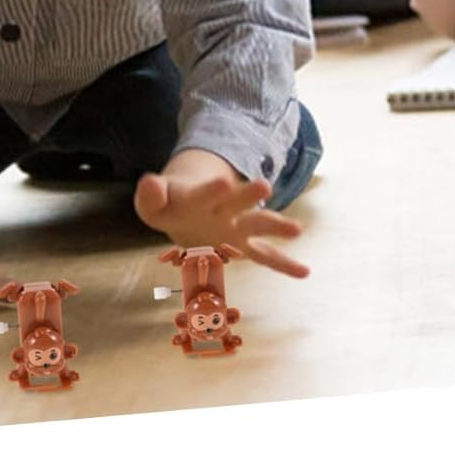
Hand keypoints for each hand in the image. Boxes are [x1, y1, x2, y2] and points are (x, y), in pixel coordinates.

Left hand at [133, 149, 308, 278]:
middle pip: (236, 201)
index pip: (204, 193)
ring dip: (275, 226)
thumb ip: (150, 195)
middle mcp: (223, 209)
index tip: (224, 182)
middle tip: (265, 186)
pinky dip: (284, 264)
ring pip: (257, 224)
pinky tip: (304, 272)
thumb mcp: (153, 202)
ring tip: (297, 230)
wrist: (185, 206)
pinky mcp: (243, 243)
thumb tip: (149, 183)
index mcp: (199, 198)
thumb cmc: (169, 204)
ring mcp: (236, 226)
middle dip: (248, 195)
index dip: (211, 189)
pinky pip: (266, 256)